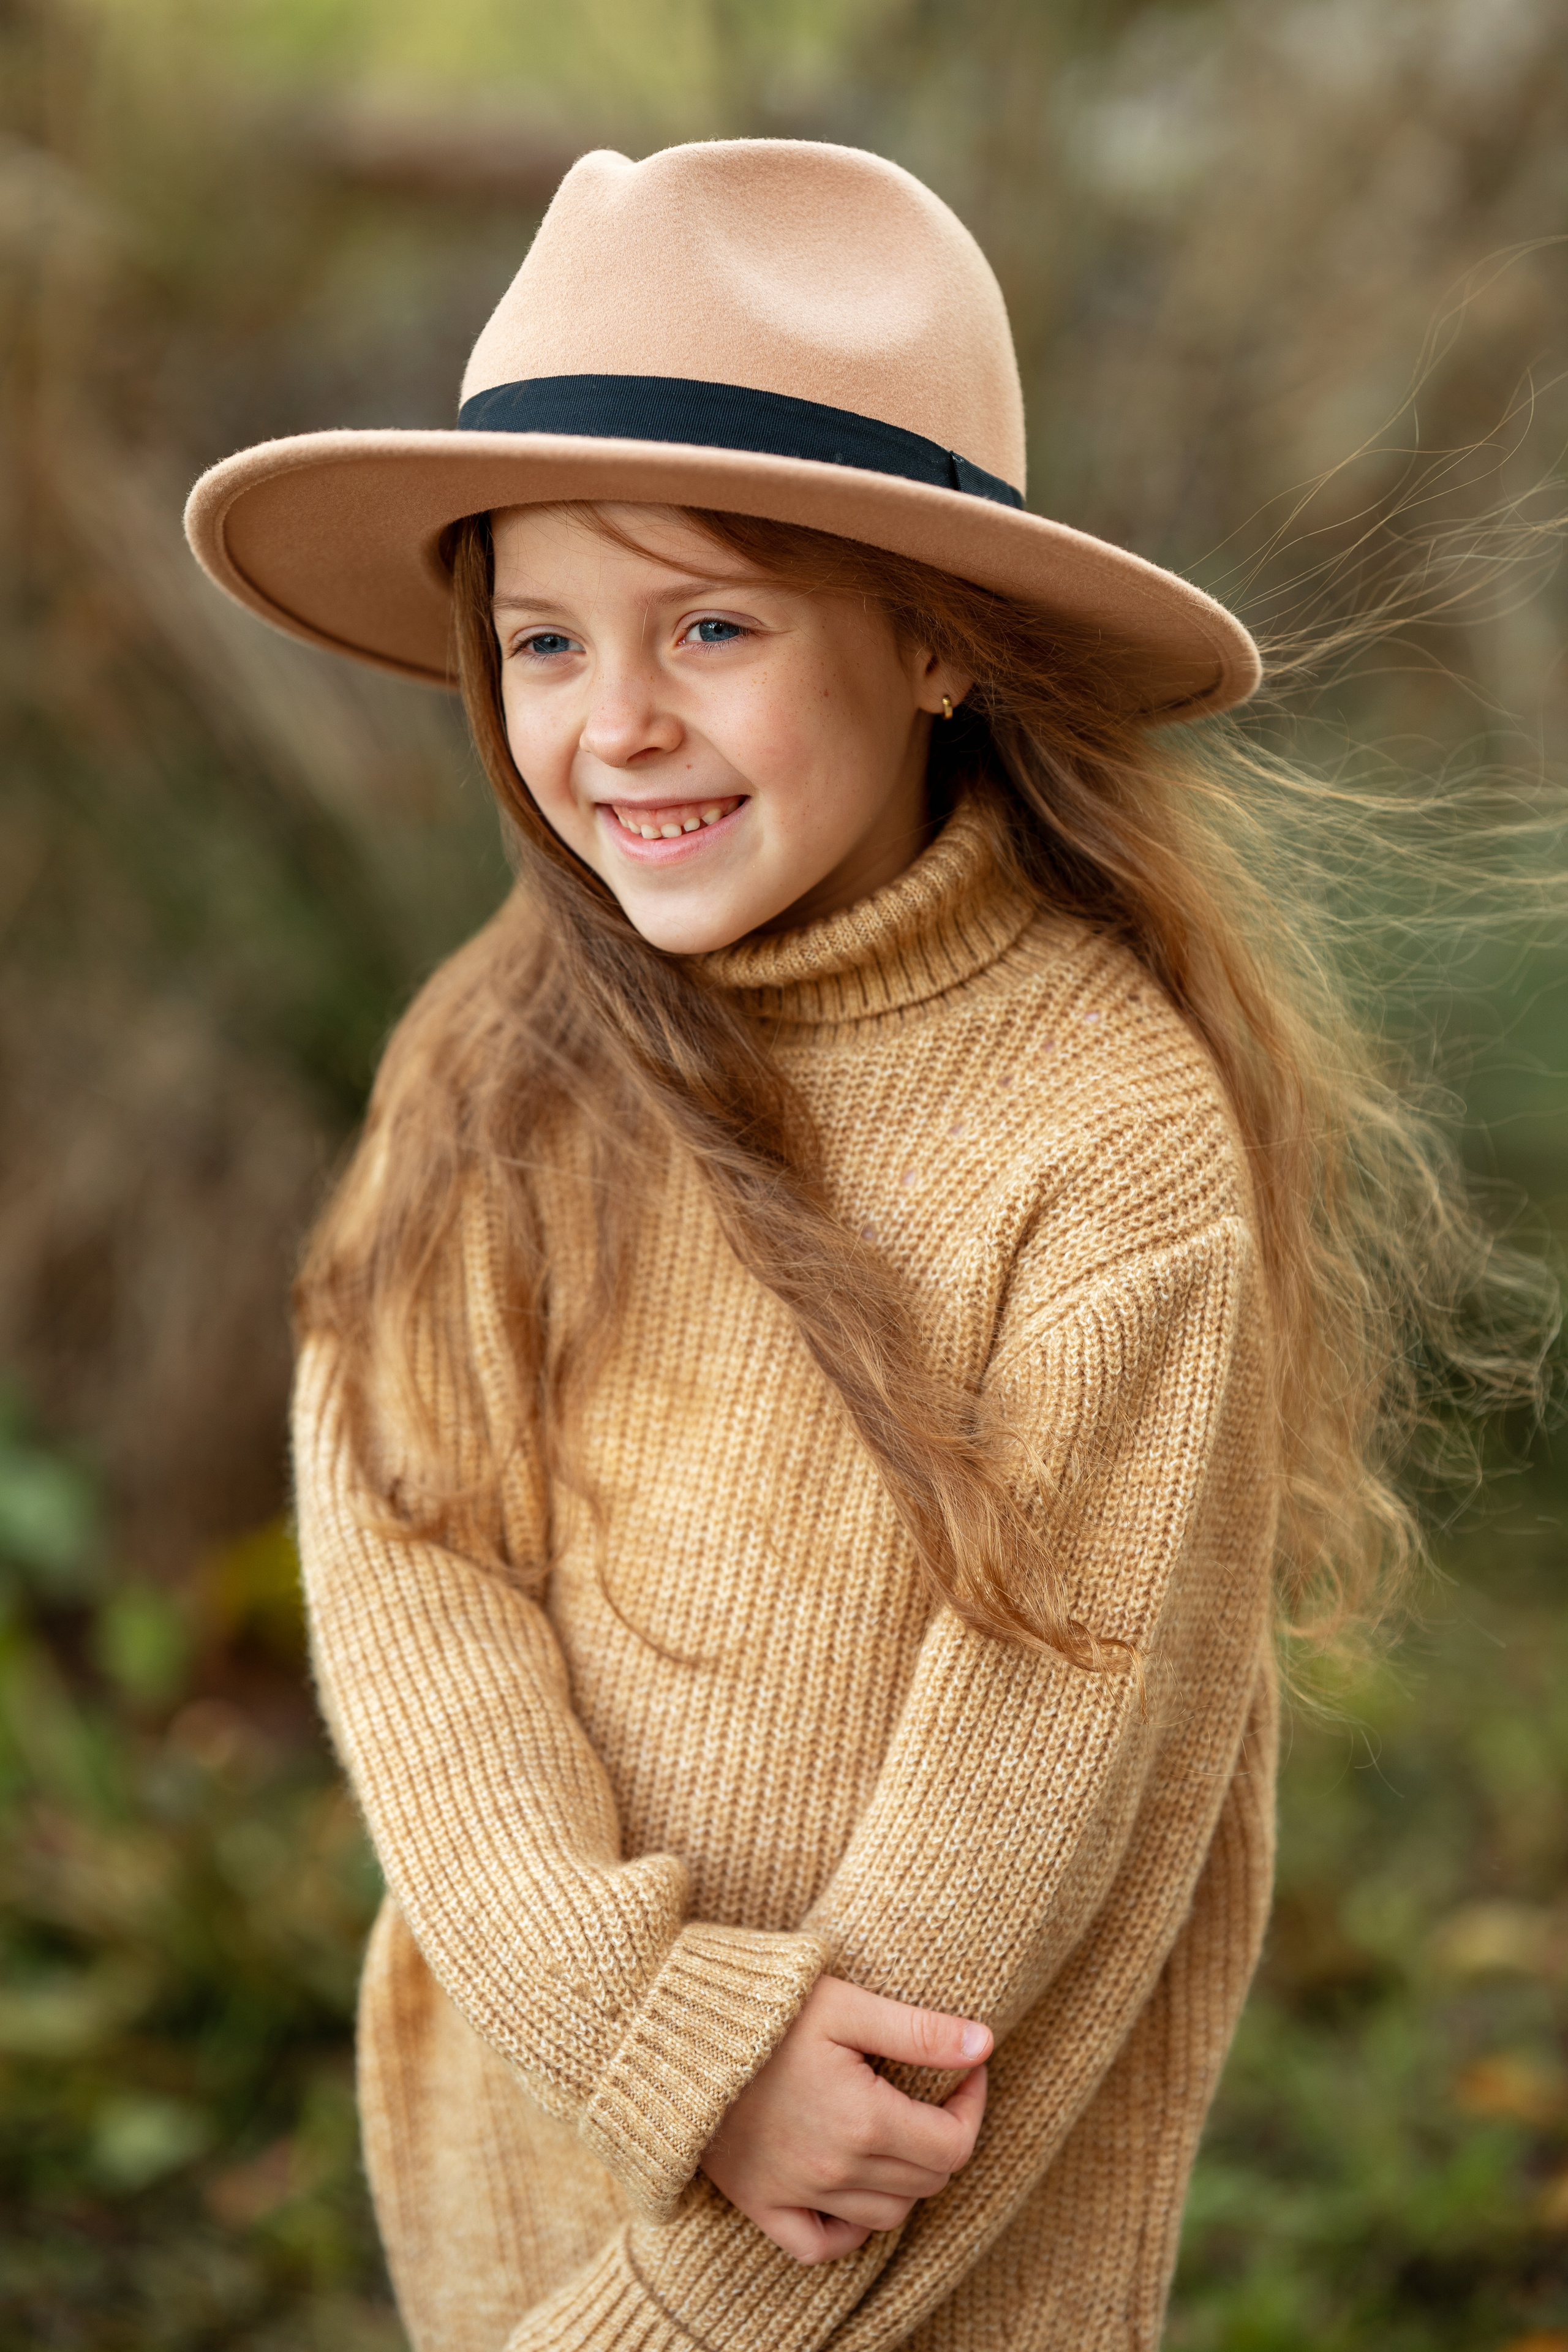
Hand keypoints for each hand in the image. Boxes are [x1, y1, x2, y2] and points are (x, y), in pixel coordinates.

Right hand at [697, 1974, 991, 2263]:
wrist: (676, 2033)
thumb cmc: (765, 2009)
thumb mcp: (846, 2005)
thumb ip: (918, 2031)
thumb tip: (984, 2045)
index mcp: (863, 2120)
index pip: (953, 2145)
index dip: (972, 2107)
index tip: (967, 2070)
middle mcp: (835, 2170)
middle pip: (926, 2183)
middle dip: (943, 2137)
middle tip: (934, 2092)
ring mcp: (796, 2193)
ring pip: (886, 2216)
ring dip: (906, 2179)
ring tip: (897, 2130)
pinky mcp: (760, 2203)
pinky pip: (819, 2247)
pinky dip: (847, 2231)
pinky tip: (853, 2192)